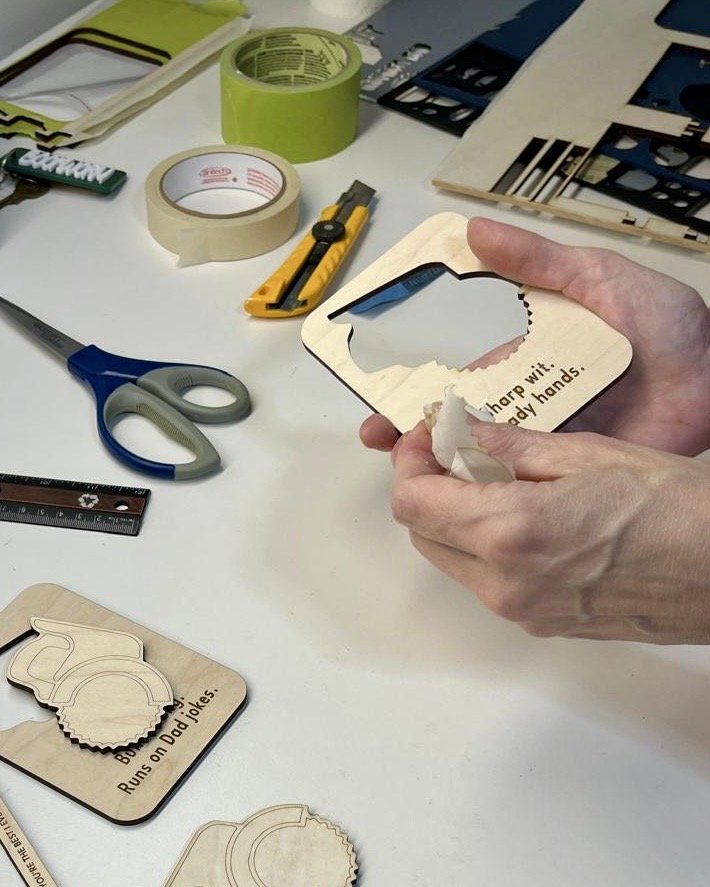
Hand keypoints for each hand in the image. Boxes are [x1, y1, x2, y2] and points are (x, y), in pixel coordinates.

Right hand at [361, 218, 709, 456]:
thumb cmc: (668, 327)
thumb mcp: (598, 277)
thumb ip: (539, 260)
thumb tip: (475, 232)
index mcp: (525, 351)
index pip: (457, 364)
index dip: (415, 370)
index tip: (377, 376)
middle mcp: (528, 396)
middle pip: (457, 413)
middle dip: (412, 422)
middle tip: (378, 430)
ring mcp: (546, 434)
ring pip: (480, 450)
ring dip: (440, 457)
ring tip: (403, 461)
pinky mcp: (568, 468)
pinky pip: (522, 479)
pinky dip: (488, 486)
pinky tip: (458, 490)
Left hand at [390, 419, 709, 642]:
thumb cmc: (678, 511)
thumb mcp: (586, 454)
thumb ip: (509, 447)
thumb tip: (463, 434)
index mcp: (511, 533)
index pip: (412, 502)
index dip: (408, 462)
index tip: (425, 438)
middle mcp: (507, 584)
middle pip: (422, 534)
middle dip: (426, 488)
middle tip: (454, 452)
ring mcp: (523, 611)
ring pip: (451, 560)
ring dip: (453, 518)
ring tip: (493, 480)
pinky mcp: (542, 623)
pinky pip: (485, 581)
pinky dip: (482, 545)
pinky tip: (519, 514)